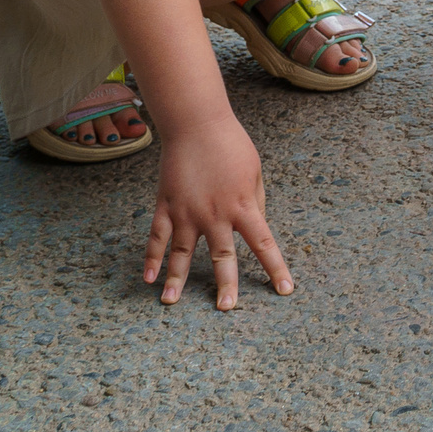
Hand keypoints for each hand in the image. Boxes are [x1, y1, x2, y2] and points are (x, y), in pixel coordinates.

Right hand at [143, 118, 291, 307]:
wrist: (197, 122)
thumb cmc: (231, 145)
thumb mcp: (256, 172)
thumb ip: (256, 203)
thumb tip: (254, 228)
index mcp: (243, 206)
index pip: (263, 244)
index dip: (275, 268)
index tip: (284, 290)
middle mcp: (215, 214)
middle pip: (222, 257)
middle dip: (226, 285)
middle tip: (226, 309)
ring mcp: (187, 211)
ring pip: (182, 253)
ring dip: (176, 280)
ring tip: (170, 303)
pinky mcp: (166, 205)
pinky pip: (157, 236)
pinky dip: (151, 257)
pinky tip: (148, 278)